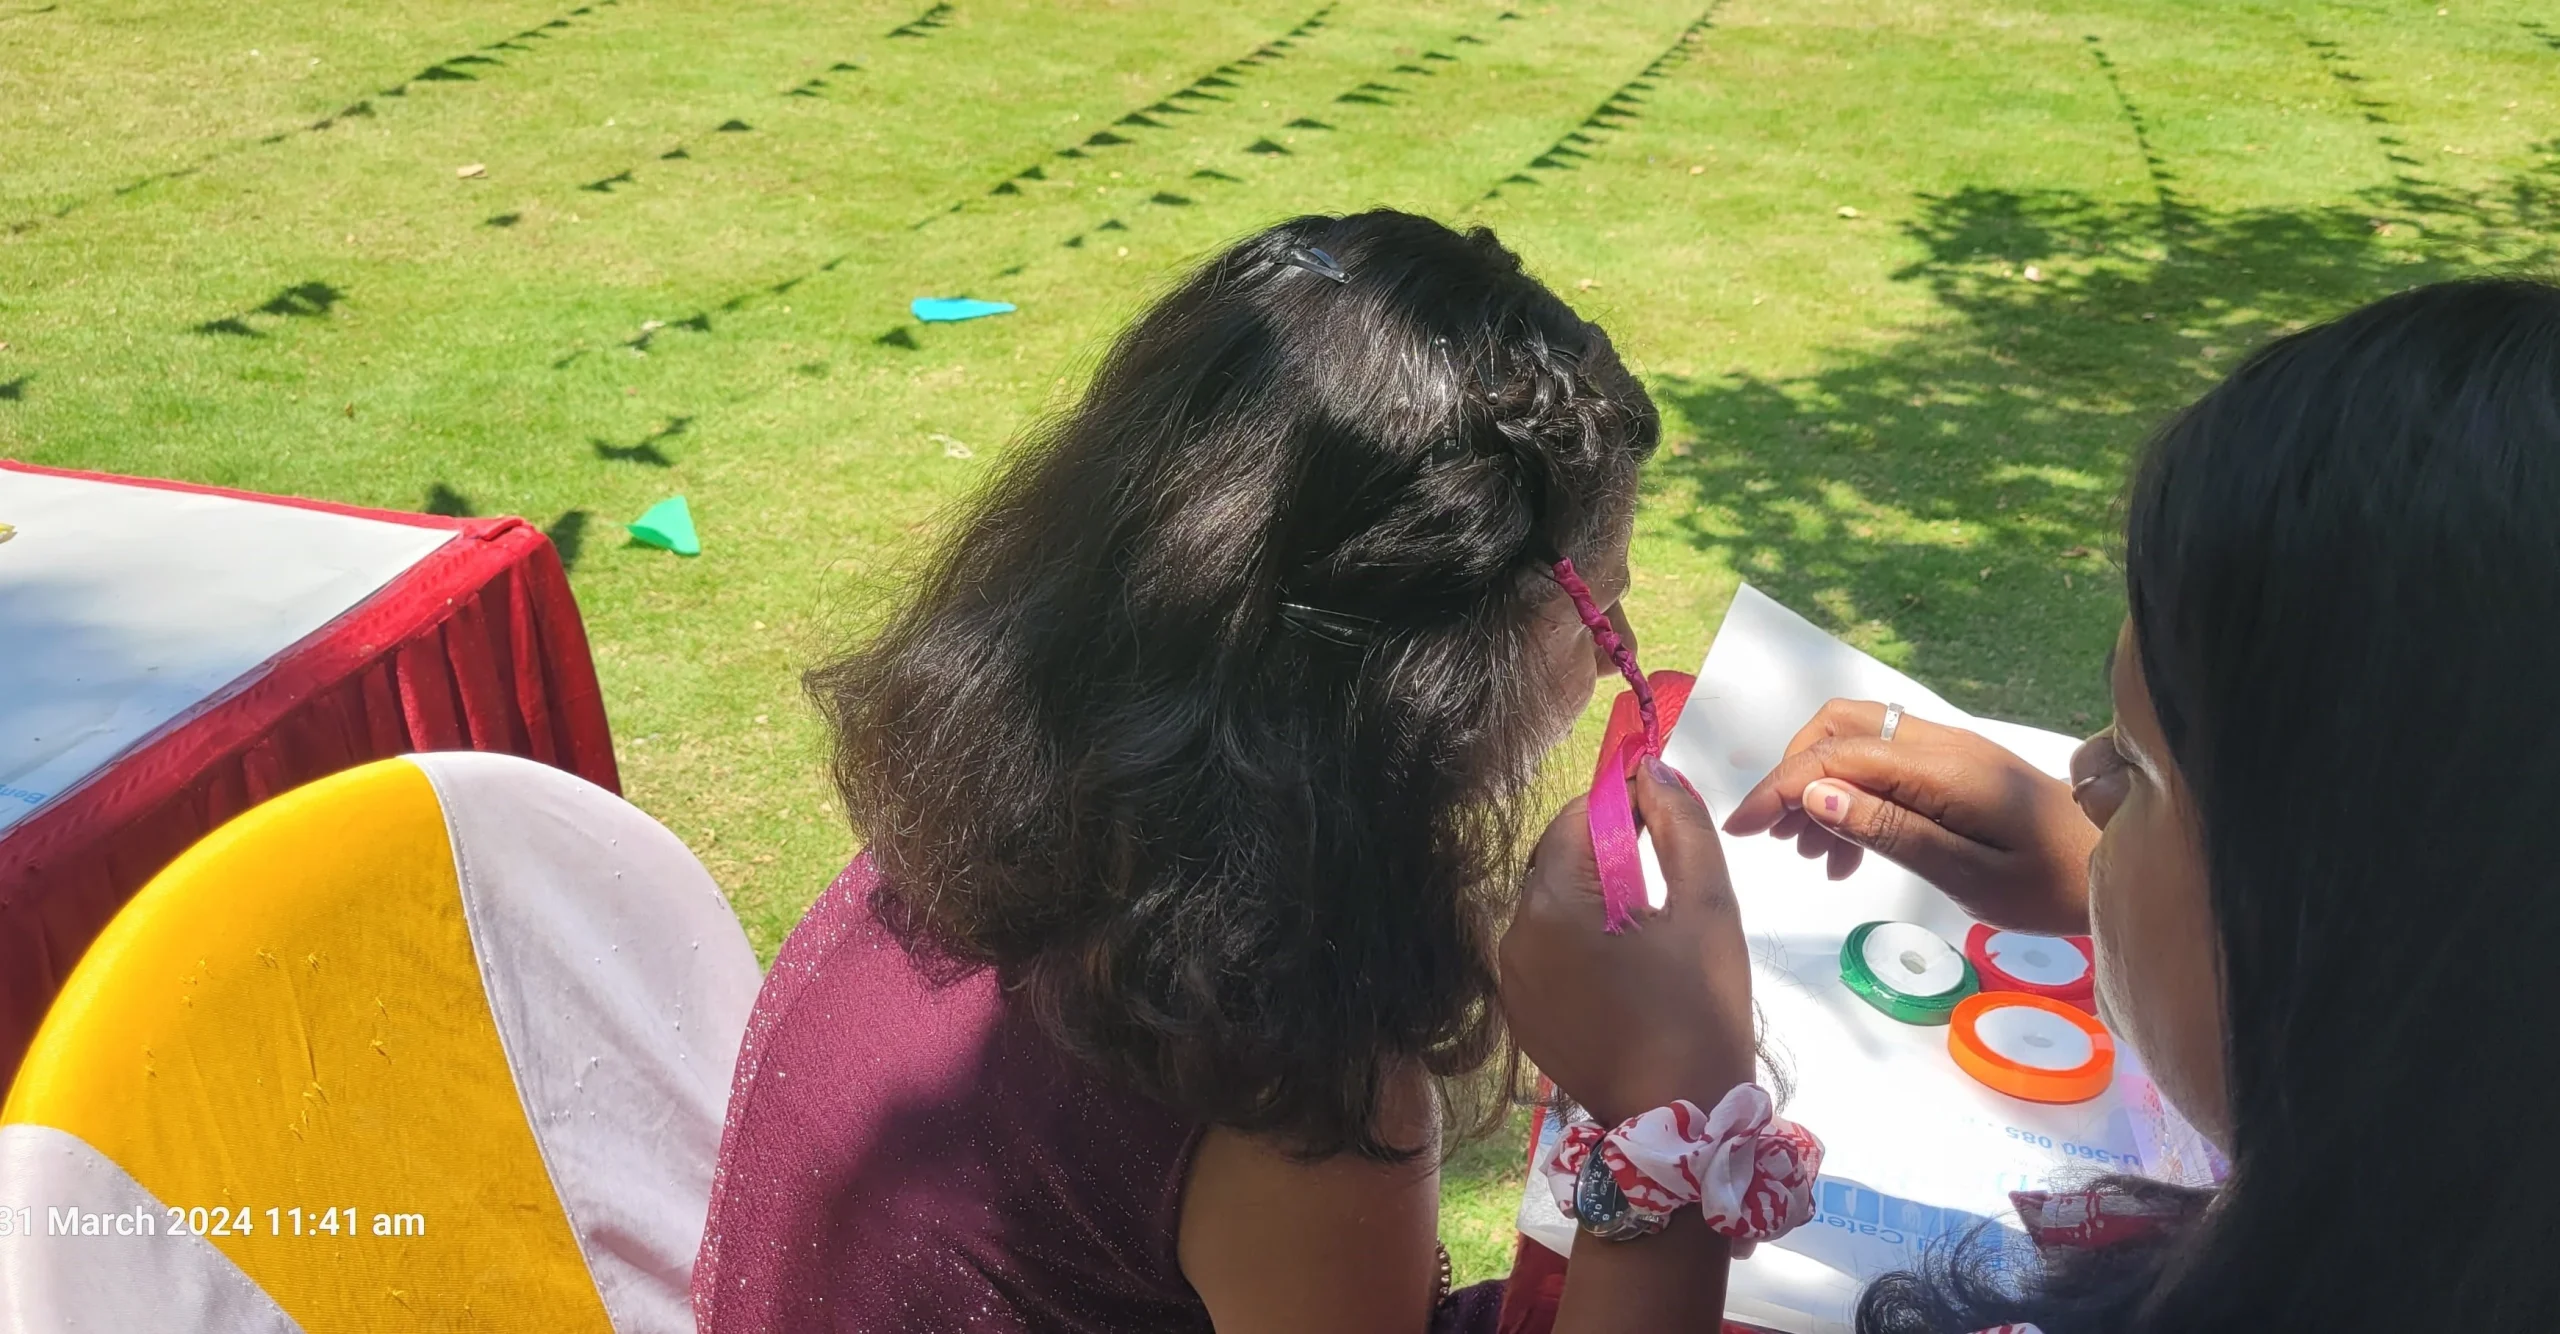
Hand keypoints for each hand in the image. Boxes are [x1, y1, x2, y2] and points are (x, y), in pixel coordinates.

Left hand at [1500, 757, 1754, 1126]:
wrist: (1678, 1121)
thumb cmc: (1701, 1009)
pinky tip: (1623, 971)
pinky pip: (1544, 954)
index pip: (1577, 817)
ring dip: (1593, 901)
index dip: (1620, 804)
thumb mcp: (1709, 906)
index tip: (1661, 813)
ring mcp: (1511, 980)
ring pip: (1551, 908)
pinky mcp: (1520, 1015)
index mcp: (1554, 902)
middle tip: (1664, 877)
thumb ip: (1682, 825)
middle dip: (1608, 854)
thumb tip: (1653, 769)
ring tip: (1649, 929)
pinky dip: (1577, 946)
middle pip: (1559, 861)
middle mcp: (1515, 934)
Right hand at [1720, 699, 2097, 934]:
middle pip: (1837, 726)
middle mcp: (1938, 742)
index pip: (1834, 755)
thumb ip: (1890, 830)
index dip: (1779, 786)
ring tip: (1816, 857)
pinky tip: (1849, 853)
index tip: (1742, 830)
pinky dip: (1851, 798)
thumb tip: (1814, 792)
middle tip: (1781, 842)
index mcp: (1940, 767)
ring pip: (1855, 743)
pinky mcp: (1954, 767)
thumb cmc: (2051, 882)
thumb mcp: (1968, 872)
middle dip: (1793, 776)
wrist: (2119, 865)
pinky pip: (1882, 763)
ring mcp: (1947, 750)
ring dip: (1820, 789)